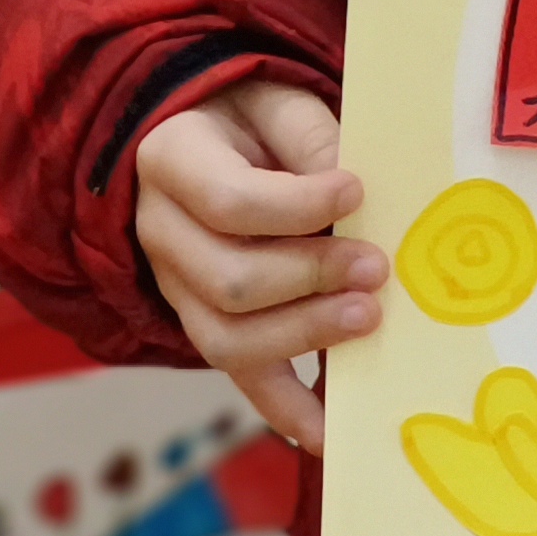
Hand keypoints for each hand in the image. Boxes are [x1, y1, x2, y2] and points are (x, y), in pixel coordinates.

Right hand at [132, 77, 386, 449]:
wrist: (211, 135)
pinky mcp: (207, 325)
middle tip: (375, 268)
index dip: (297, 205)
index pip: (227, 202)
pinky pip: (239, 377)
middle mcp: (160, 232)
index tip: (357, 192)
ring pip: (226, 338)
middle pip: (229, 282)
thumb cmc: (254, 119)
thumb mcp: (278, 103)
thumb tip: (354, 198)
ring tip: (368, 318)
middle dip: (310, 280)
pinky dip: (284, 409)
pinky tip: (327, 432)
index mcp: (172, 161)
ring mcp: (177, 289)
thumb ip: (312, 139)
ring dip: (304, 336)